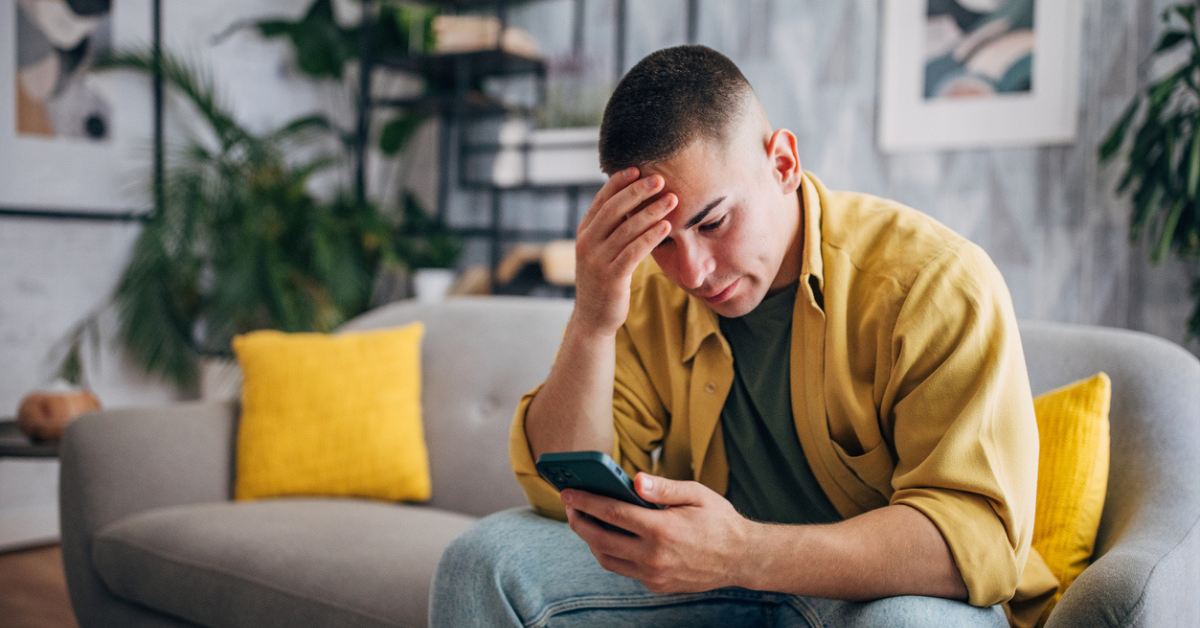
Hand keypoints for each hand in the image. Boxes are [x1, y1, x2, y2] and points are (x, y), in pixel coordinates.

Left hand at [561, 472, 750, 593]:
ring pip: (606, 559)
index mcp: (661, 529)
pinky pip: (623, 569)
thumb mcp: (696, 494)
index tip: (568, 492)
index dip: (585, 501)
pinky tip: (610, 536)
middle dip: (579, 520)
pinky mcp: (656, 585)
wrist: (742, 558)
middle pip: (599, 539)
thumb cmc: (719, 520)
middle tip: (570, 506)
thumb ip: (663, 488)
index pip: (611, 512)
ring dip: (590, 540)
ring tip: (586, 520)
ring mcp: (654, 575)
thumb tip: (635, 481)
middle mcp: (653, 556)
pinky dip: (610, 553)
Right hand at [571, 167, 676, 336]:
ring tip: (672, 201)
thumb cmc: (604, 278)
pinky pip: (633, 252)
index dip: (618, 183)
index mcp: (584, 232)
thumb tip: (632, 198)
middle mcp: (587, 244)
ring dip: (651, 212)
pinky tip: (666, 227)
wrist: (593, 318)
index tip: (638, 168)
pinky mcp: (611, 278)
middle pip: (613, 210)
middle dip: (638, 192)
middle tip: (660, 179)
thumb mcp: (602, 250)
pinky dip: (650, 237)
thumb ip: (612, 227)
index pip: (601, 200)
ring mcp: (597, 261)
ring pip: (626, 230)